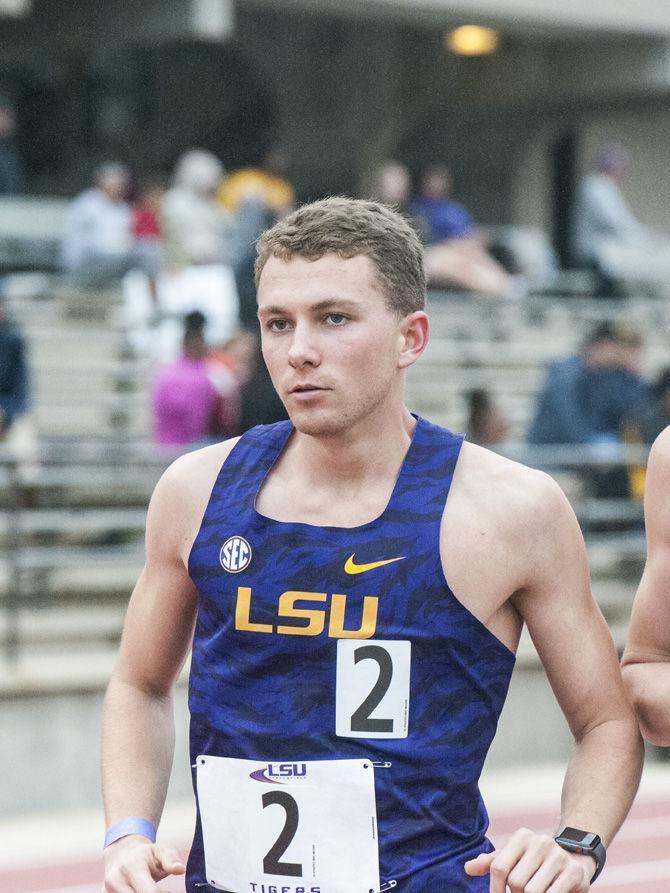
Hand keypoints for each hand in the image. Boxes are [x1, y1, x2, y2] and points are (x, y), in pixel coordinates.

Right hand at [103, 835, 185, 891]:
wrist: (121, 855)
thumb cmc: (146, 854)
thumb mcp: (161, 850)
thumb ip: (171, 859)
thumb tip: (181, 869)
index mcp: (131, 867)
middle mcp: (115, 881)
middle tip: (165, 892)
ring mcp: (107, 892)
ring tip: (154, 891)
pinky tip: (144, 892)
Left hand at [464, 828, 595, 891]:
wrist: (573, 860)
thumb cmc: (535, 862)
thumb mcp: (513, 858)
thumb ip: (491, 863)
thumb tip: (468, 868)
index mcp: (522, 837)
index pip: (499, 867)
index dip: (495, 889)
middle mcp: (540, 842)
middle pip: (516, 882)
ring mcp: (558, 856)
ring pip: (533, 892)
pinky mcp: (573, 872)